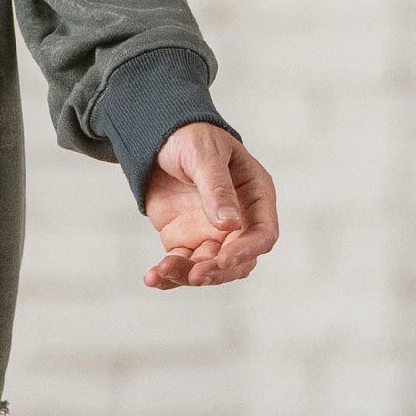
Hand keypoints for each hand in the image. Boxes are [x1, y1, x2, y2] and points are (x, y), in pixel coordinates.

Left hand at [142, 122, 278, 289]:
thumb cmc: (190, 136)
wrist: (158, 136)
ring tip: (161, 272)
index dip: (246, 250)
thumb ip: (216, 188)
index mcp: (255, 196)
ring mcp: (213, 233)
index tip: (223, 259)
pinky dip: (169, 274)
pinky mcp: (187, 239)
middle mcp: (239, 220)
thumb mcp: (203, 154)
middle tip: (194, 277)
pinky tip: (153, 278)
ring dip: (187, 274)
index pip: (262, 233)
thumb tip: (230, 225)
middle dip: (217, 271)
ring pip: (208, 266)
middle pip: (238, 260)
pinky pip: (182, 263)